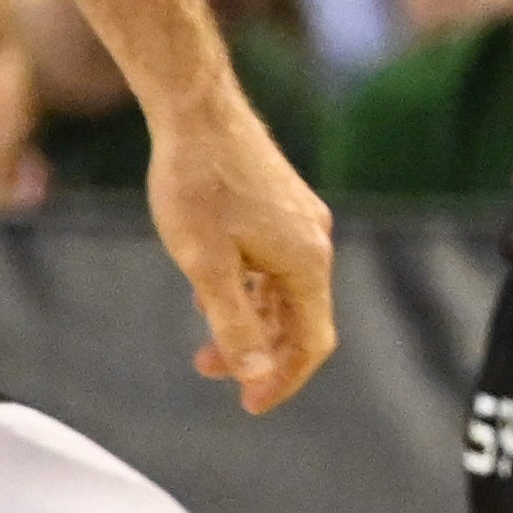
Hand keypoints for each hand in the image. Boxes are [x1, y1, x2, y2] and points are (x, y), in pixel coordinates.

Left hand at [140, 99, 340, 412]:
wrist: (196, 108)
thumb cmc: (197, 184)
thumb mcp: (206, 264)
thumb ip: (233, 322)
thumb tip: (257, 372)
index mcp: (307, 264)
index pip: (313, 342)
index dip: (284, 379)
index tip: (250, 404)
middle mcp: (315, 244)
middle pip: (301, 320)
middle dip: (261, 354)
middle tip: (210, 371)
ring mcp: (302, 222)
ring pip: (287, 291)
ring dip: (252, 322)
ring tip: (205, 336)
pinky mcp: (284, 204)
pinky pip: (277, 264)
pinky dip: (251, 289)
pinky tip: (213, 285)